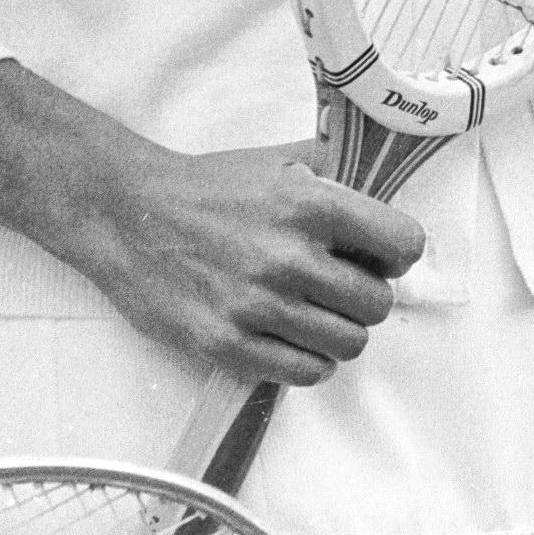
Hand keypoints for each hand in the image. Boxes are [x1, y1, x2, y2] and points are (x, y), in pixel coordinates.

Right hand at [0, 61, 422, 385]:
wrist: (130, 213)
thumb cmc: (211, 187)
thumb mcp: (281, 161)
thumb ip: (337, 172)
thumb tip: (390, 180)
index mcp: (310, 205)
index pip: (403, 244)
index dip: (399, 253)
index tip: (383, 256)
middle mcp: (288, 257)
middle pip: (378, 304)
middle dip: (368, 297)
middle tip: (344, 288)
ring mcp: (256, 306)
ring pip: (347, 344)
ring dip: (341, 332)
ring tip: (318, 314)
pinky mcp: (225, 344)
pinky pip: (303, 372)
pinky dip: (309, 360)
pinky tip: (292, 337)